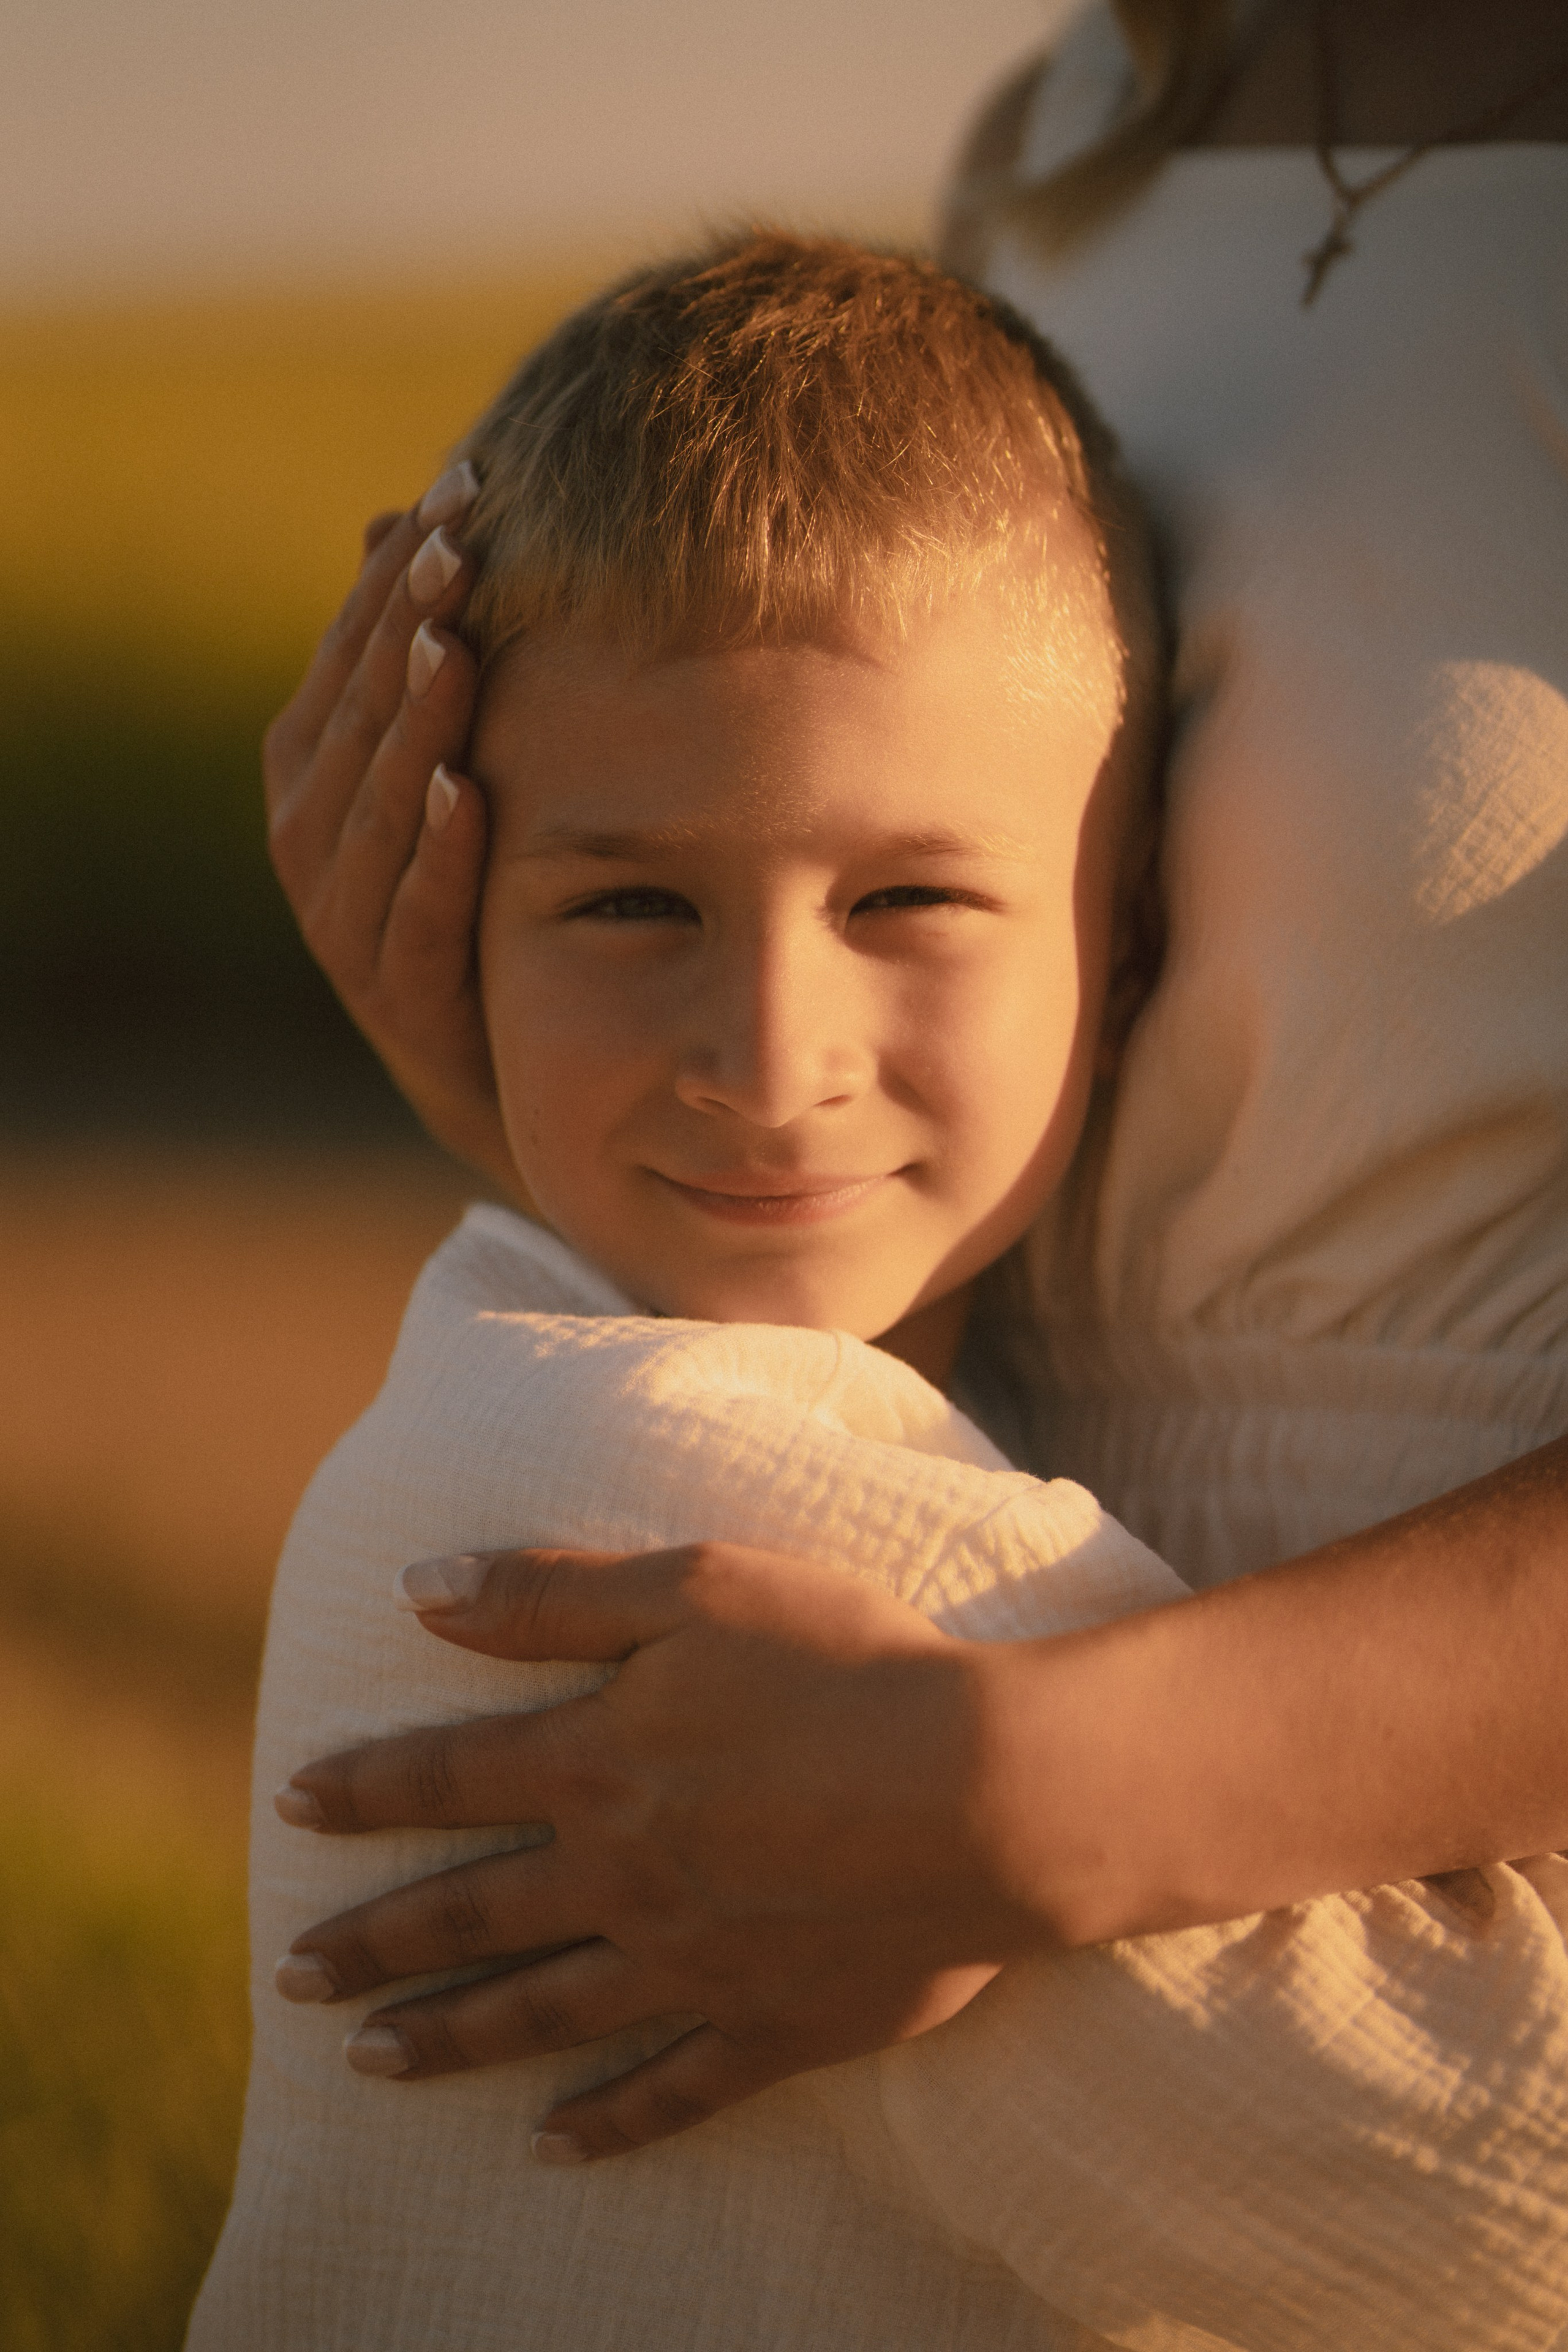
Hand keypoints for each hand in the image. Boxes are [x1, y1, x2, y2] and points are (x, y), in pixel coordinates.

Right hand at [263, 468, 525, 1196]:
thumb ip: (416, 659)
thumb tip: (394, 515)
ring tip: (452, 643)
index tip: (466, 485)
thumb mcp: (445, 763)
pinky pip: (412, 905)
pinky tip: (463, 787)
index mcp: (310, 766)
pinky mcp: (393, 986)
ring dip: (413, 721)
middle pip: (359, 710)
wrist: (492, 1058)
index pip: (353, 646)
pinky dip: (434, 846)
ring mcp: (341, 914)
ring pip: (375, 801)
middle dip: (409, 621)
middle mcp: (307, 834)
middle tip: (464, 540)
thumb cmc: (473, 885)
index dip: (403, 569)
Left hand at [276, 1543, 1045, 2160]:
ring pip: (543, 2013)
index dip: (366, 1789)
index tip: (291, 1808)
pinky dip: (606, 2124)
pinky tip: (553, 2148)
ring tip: (370, 2065)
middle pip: (471, 1914)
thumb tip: (420, 1589)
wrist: (989, 1792)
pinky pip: (670, 2091)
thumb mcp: (698, 1585)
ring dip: (451, 2037)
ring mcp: (693, 1964)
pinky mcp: (772, 2026)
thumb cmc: (850, 1663)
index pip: (448, 1777)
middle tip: (291, 1978)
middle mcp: (625, 1875)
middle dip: (373, 1944)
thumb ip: (554, 1593)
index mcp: (601, 1762)